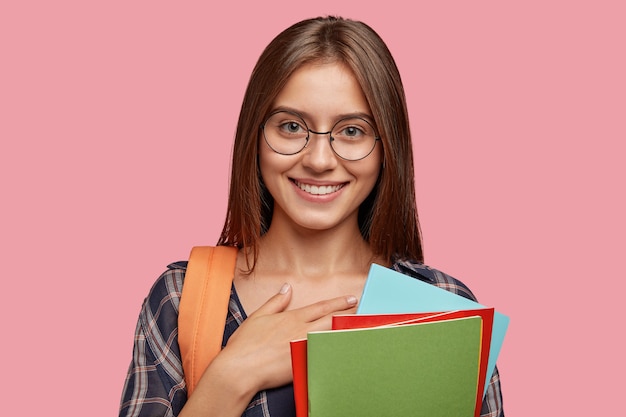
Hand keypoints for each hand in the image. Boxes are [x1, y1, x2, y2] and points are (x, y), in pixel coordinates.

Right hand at [221, 283, 356, 391]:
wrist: (239, 369)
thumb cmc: (245, 345)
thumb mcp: (258, 316)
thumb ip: (276, 302)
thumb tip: (287, 287)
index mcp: (291, 318)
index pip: (321, 307)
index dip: (338, 302)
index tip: (352, 298)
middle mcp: (301, 330)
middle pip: (332, 319)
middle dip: (351, 314)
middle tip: (368, 310)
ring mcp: (304, 347)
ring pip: (334, 335)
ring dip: (350, 330)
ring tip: (366, 326)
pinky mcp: (304, 363)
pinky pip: (328, 354)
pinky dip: (341, 349)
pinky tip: (352, 348)